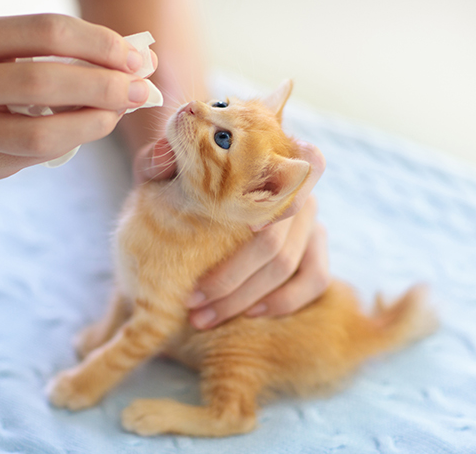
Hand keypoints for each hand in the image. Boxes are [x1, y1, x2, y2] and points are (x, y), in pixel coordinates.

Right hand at [0, 14, 152, 188]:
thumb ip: (53, 53)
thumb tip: (135, 59)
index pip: (45, 31)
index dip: (100, 44)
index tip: (137, 57)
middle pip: (45, 80)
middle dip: (105, 85)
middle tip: (141, 89)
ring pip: (41, 131)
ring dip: (94, 122)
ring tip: (118, 113)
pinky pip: (35, 157)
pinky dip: (71, 142)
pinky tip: (86, 129)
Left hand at [135, 137, 328, 328]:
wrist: (194, 186)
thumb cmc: (181, 174)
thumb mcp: (165, 162)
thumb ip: (160, 158)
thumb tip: (162, 160)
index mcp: (273, 156)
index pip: (303, 163)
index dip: (280, 199)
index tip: (247, 228)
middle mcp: (299, 188)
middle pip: (274, 238)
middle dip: (231, 278)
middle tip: (191, 302)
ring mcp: (310, 220)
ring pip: (290, 265)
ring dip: (247, 298)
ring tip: (204, 318)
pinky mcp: (314, 248)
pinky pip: (315, 280)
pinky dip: (283, 302)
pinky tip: (250, 314)